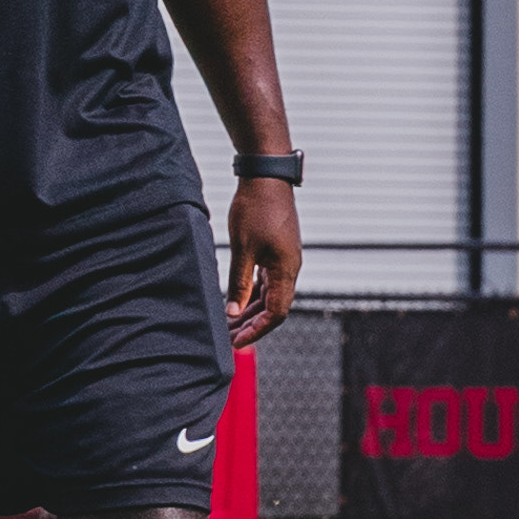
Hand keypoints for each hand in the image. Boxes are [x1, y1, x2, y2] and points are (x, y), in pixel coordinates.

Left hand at [224, 178, 299, 347]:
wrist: (267, 177)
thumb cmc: (256, 209)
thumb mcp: (243, 248)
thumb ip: (239, 282)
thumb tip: (233, 312)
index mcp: (286, 271)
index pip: (276, 313)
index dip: (257, 330)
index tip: (237, 342)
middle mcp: (290, 268)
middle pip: (273, 307)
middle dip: (251, 324)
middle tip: (228, 337)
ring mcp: (284, 259)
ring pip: (270, 295)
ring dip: (250, 310)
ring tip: (229, 322)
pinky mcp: (277, 250)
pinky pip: (267, 280)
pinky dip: (252, 293)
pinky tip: (237, 299)